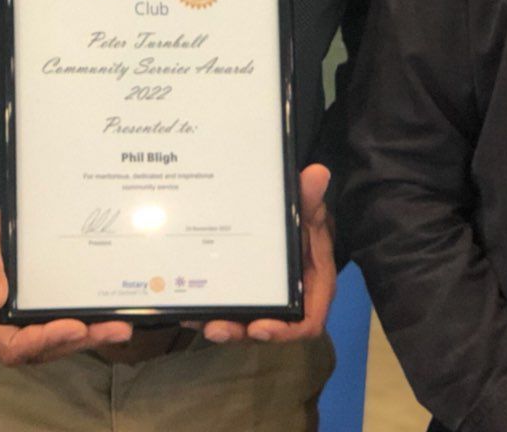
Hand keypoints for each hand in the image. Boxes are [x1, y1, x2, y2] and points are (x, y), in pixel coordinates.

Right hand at [0, 203, 133, 364]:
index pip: (11, 345)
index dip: (45, 340)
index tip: (77, 327)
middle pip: (37, 350)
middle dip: (77, 341)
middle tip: (115, 330)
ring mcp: (8, 326)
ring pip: (47, 344)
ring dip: (83, 337)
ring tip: (118, 328)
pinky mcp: (22, 316)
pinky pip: (49, 328)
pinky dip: (75, 326)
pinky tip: (102, 318)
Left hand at [195, 163, 336, 344]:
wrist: (296, 219)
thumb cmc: (307, 220)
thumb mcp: (310, 208)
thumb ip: (310, 197)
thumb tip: (317, 173)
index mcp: (313, 288)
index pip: (306, 322)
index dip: (284, 331)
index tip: (259, 328)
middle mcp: (289, 301)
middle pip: (268, 329)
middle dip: (241, 332)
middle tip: (216, 328)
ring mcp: (267, 301)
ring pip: (245, 324)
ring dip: (222, 326)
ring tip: (199, 321)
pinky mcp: (248, 295)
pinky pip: (231, 310)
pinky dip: (210, 311)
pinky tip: (189, 308)